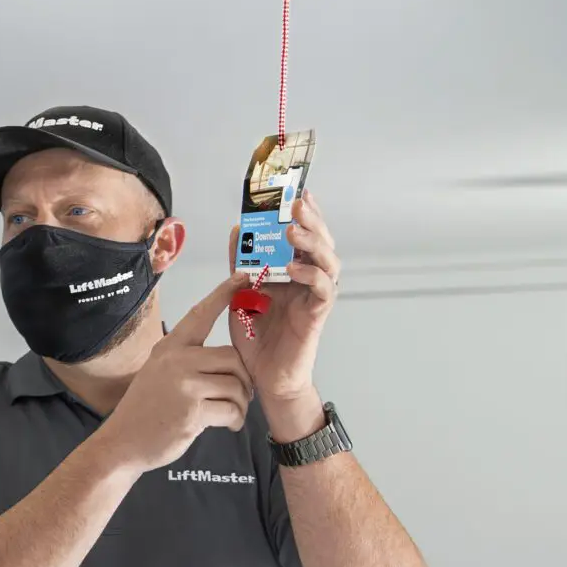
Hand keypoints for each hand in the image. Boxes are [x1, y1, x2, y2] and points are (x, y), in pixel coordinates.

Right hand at [96, 273, 253, 471]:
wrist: (123, 442)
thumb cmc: (146, 408)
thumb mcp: (159, 372)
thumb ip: (188, 360)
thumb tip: (229, 359)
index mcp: (170, 347)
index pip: (201, 314)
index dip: (223, 294)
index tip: (243, 277)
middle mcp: (177, 361)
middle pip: (232, 358)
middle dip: (242, 380)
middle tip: (239, 395)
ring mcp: (185, 386)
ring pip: (236, 385)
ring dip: (240, 404)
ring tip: (231, 414)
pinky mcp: (193, 412)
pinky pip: (232, 410)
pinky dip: (235, 421)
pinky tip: (228, 425)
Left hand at [227, 192, 339, 403]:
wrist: (263, 376)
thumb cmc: (256, 336)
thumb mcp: (240, 291)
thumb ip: (240, 262)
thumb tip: (238, 228)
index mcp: (293, 270)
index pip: (304, 235)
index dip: (304, 213)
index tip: (297, 189)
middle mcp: (309, 279)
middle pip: (321, 242)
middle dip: (311, 220)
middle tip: (298, 202)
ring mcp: (315, 296)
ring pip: (328, 261)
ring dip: (313, 243)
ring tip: (294, 231)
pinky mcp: (317, 315)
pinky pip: (322, 290)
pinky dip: (311, 275)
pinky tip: (294, 268)